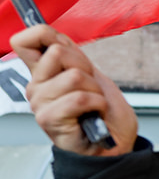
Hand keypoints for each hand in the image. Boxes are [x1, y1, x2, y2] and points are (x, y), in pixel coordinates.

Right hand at [9, 26, 135, 155]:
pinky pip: (79, 97)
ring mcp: (40, 102)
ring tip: (94, 104)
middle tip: (92, 88)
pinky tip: (94, 114)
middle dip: (86, 67)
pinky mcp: (48, 118)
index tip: (66, 50)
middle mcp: (36, 86)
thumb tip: (54, 36)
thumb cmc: (104, 112)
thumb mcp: (91, 75)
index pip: (24, 41)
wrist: (115, 142)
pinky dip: (97, 103)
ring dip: (95, 90)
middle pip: (58, 52)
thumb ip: (72, 55)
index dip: (46, 36)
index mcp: (44, 72)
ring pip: (73, 76)